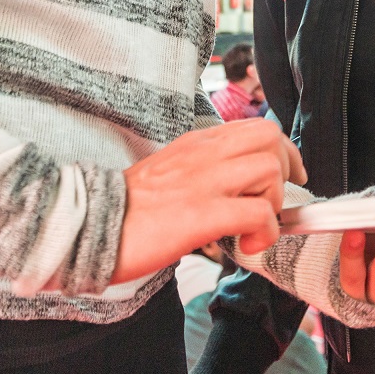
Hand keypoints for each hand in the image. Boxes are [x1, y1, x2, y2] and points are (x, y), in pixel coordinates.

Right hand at [114, 119, 304, 283]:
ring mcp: (202, 182)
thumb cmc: (127, 210)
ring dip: (274, 204)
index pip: (256, 127)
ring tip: (254, 227)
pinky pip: (257, 214)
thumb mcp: (170, 172)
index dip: (282, 152)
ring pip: (269, 171)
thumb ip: (202, 170)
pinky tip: (247, 247)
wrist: (87, 226)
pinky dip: (265, 233)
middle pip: (270, 138)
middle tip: (276, 202)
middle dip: (287, 170)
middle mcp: (203, 154)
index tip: (287, 177)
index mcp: (196, 143)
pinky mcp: (199, 215)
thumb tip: (237, 187)